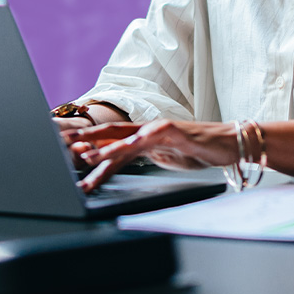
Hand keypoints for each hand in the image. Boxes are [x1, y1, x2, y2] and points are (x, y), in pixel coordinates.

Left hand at [63, 119, 239, 192]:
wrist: (230, 143)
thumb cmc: (198, 150)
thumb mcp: (164, 157)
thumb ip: (143, 157)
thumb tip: (119, 162)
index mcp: (145, 137)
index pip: (112, 140)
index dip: (89, 146)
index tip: (66, 154)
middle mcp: (150, 131)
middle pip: (113, 133)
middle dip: (87, 141)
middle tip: (63, 147)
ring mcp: (164, 130)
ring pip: (130, 137)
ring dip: (107, 147)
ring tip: (87, 156)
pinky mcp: (180, 133)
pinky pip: (158, 136)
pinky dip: (142, 139)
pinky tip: (130, 145)